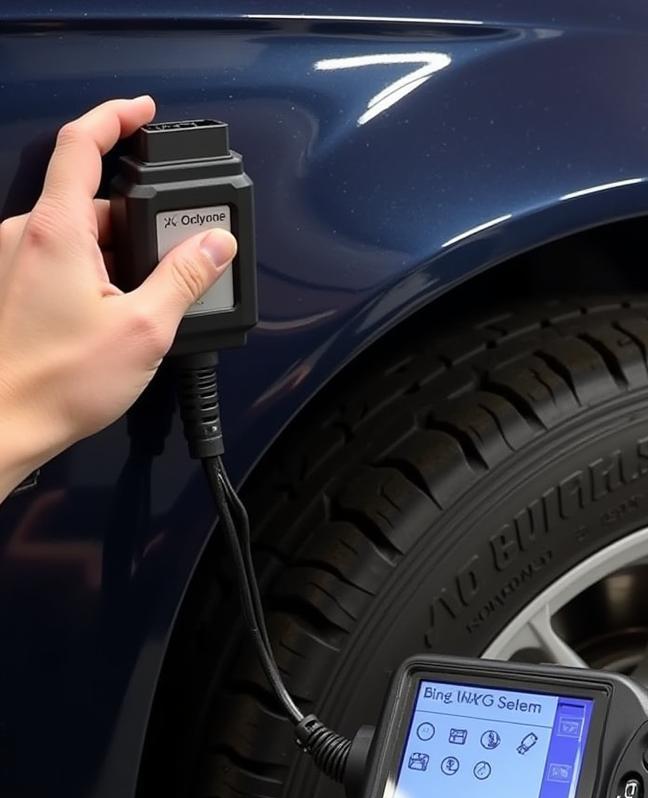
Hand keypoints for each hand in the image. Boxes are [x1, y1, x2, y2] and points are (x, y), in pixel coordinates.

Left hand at [0, 96, 236, 497]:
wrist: (5, 423)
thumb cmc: (61, 381)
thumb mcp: (145, 328)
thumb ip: (185, 277)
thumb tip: (215, 245)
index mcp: (57, 230)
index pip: (81, 143)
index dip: (115, 117)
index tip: (143, 112)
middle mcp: (27, 235)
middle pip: (92, 200)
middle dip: (139, 223)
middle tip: (175, 260)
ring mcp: (14, 261)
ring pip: (79, 234)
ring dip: (117, 256)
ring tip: (142, 307)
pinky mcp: (13, 287)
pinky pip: (61, 260)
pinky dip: (95, 274)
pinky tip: (114, 317)